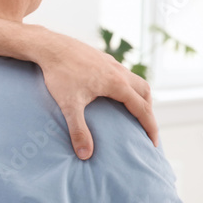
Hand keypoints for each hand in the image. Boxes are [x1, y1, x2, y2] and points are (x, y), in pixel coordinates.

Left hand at [37, 28, 158, 158]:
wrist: (50, 46)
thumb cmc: (59, 74)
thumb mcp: (69, 105)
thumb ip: (78, 130)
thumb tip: (85, 155)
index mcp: (117, 84)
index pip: (142, 109)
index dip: (150, 127)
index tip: (152, 143)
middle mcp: (119, 72)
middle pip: (144, 92)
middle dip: (148, 111)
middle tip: (145, 128)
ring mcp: (111, 63)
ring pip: (135, 80)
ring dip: (139, 96)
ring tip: (133, 111)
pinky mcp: (101, 58)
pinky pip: (122, 73)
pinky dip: (127, 85)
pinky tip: (113, 92)